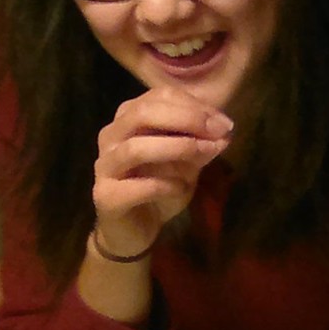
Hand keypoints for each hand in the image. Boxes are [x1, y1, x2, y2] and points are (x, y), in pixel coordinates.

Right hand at [89, 88, 231, 256]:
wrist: (133, 232)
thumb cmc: (158, 190)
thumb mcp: (186, 164)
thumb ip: (201, 146)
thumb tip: (223, 132)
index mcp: (128, 119)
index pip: (159, 97)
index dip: (194, 105)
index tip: (223, 123)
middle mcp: (111, 136)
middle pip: (142, 114)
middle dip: (185, 119)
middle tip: (216, 131)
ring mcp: (105, 166)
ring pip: (135, 148)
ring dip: (176, 148)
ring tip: (204, 153)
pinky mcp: (105, 196)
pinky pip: (136, 186)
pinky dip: (165, 184)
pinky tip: (182, 188)